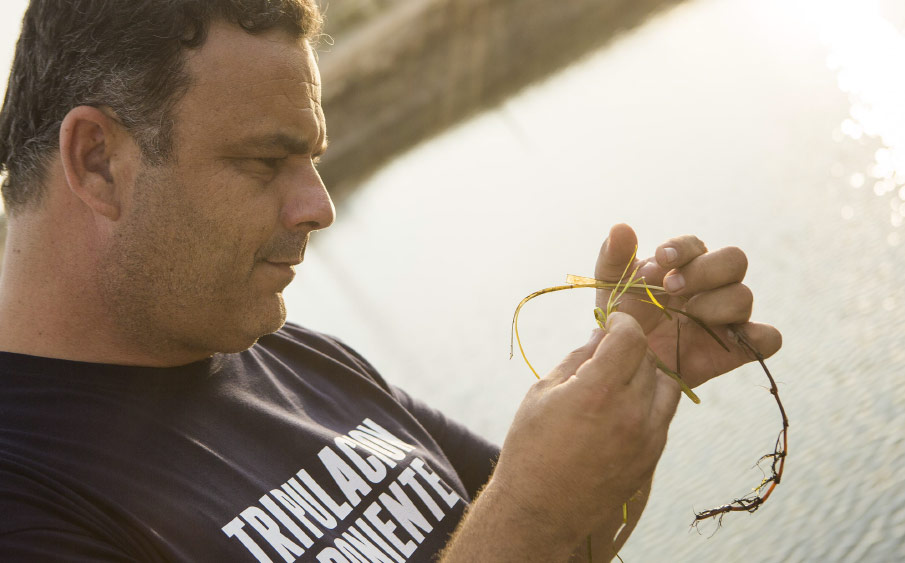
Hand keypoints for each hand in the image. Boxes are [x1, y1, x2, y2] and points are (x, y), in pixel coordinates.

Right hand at [444, 313, 680, 560]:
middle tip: (606, 353)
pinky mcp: (651, 457)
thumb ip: (577, 359)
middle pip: (647, 358)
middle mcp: (630, 413)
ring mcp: (646, 438)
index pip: (630, 337)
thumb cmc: (530, 448)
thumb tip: (600, 334)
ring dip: (645, 373)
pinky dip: (649, 401)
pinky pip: (663, 415)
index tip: (612, 322)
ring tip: (618, 380)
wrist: (539, 510)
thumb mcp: (542, 393)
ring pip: (664, 384)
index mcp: (598, 392)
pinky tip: (622, 407)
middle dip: (628, 348)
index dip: (622, 322)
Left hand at [594, 224, 781, 387]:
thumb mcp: (611, 287)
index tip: (660, 259)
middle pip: (734, 260)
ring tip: (688, 316)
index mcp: (687, 265)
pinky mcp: (738, 348)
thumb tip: (620, 228)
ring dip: (716, 304)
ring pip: (745, 296)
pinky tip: (728, 339)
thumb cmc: (624, 318)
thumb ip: (614, 256)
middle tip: (671, 288)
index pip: (696, 245)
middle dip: (704, 271)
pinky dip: (759, 337)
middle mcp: (713, 285)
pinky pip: (769, 338)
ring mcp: (728, 317)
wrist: (628, 364)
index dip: (682, 249)